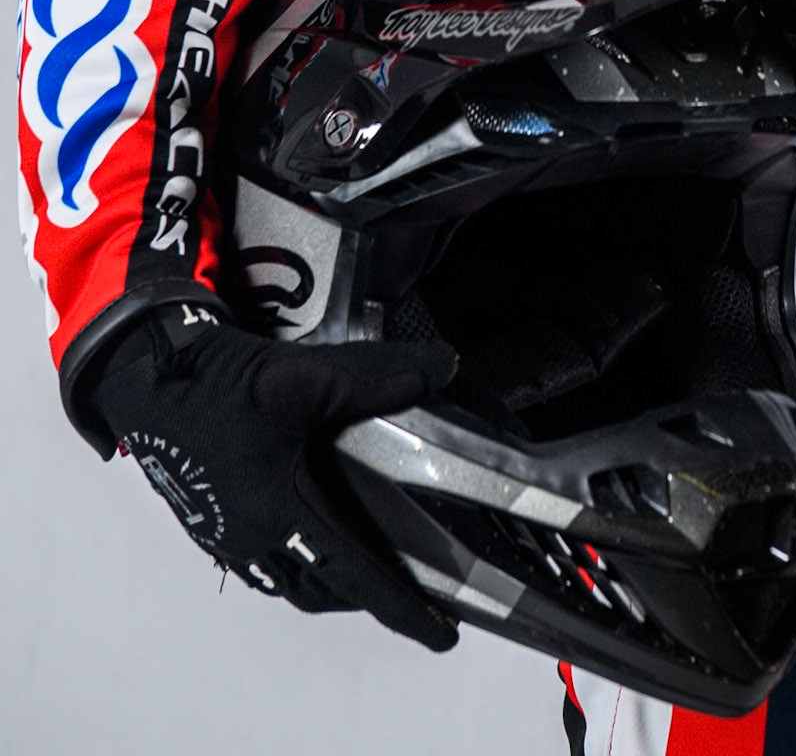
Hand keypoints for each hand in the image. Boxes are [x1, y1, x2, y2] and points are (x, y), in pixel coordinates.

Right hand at [90, 302, 458, 649]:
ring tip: (358, 560)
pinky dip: (289, 561)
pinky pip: (257, 563)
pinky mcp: (207, 519)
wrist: (147, 381)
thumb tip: (441, 366)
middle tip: (403, 585)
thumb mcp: (309, 377)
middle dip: (366, 594)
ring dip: (326, 579)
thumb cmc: (221, 385)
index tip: (440, 636)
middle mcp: (254, 535)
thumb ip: (379, 375)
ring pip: (286, 580)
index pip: (357, 573)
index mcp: (283, 511)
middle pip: (321, 587)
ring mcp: (225, 533)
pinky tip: (300, 532)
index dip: (402, 606)